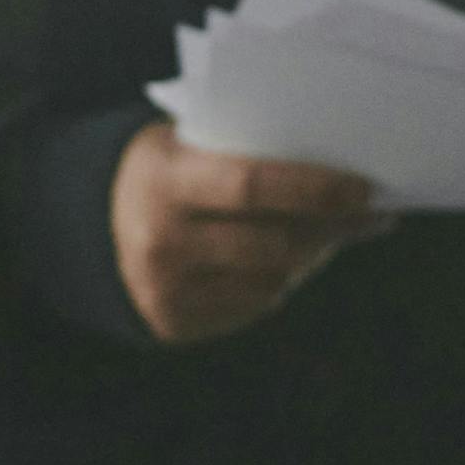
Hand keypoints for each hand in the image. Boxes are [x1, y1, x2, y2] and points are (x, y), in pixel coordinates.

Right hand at [110, 120, 386, 343]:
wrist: (92, 219)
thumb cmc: (166, 167)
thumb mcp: (187, 142)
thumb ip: (246, 151)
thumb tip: (338, 169)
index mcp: (164, 180)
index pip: (252, 185)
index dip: (315, 189)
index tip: (365, 189)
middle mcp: (162, 240)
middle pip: (272, 243)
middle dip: (332, 228)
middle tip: (372, 214)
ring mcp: (167, 289)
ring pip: (272, 280)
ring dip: (313, 255)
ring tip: (336, 231)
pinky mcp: (176, 322)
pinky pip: (254, 305)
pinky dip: (282, 280)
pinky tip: (294, 257)